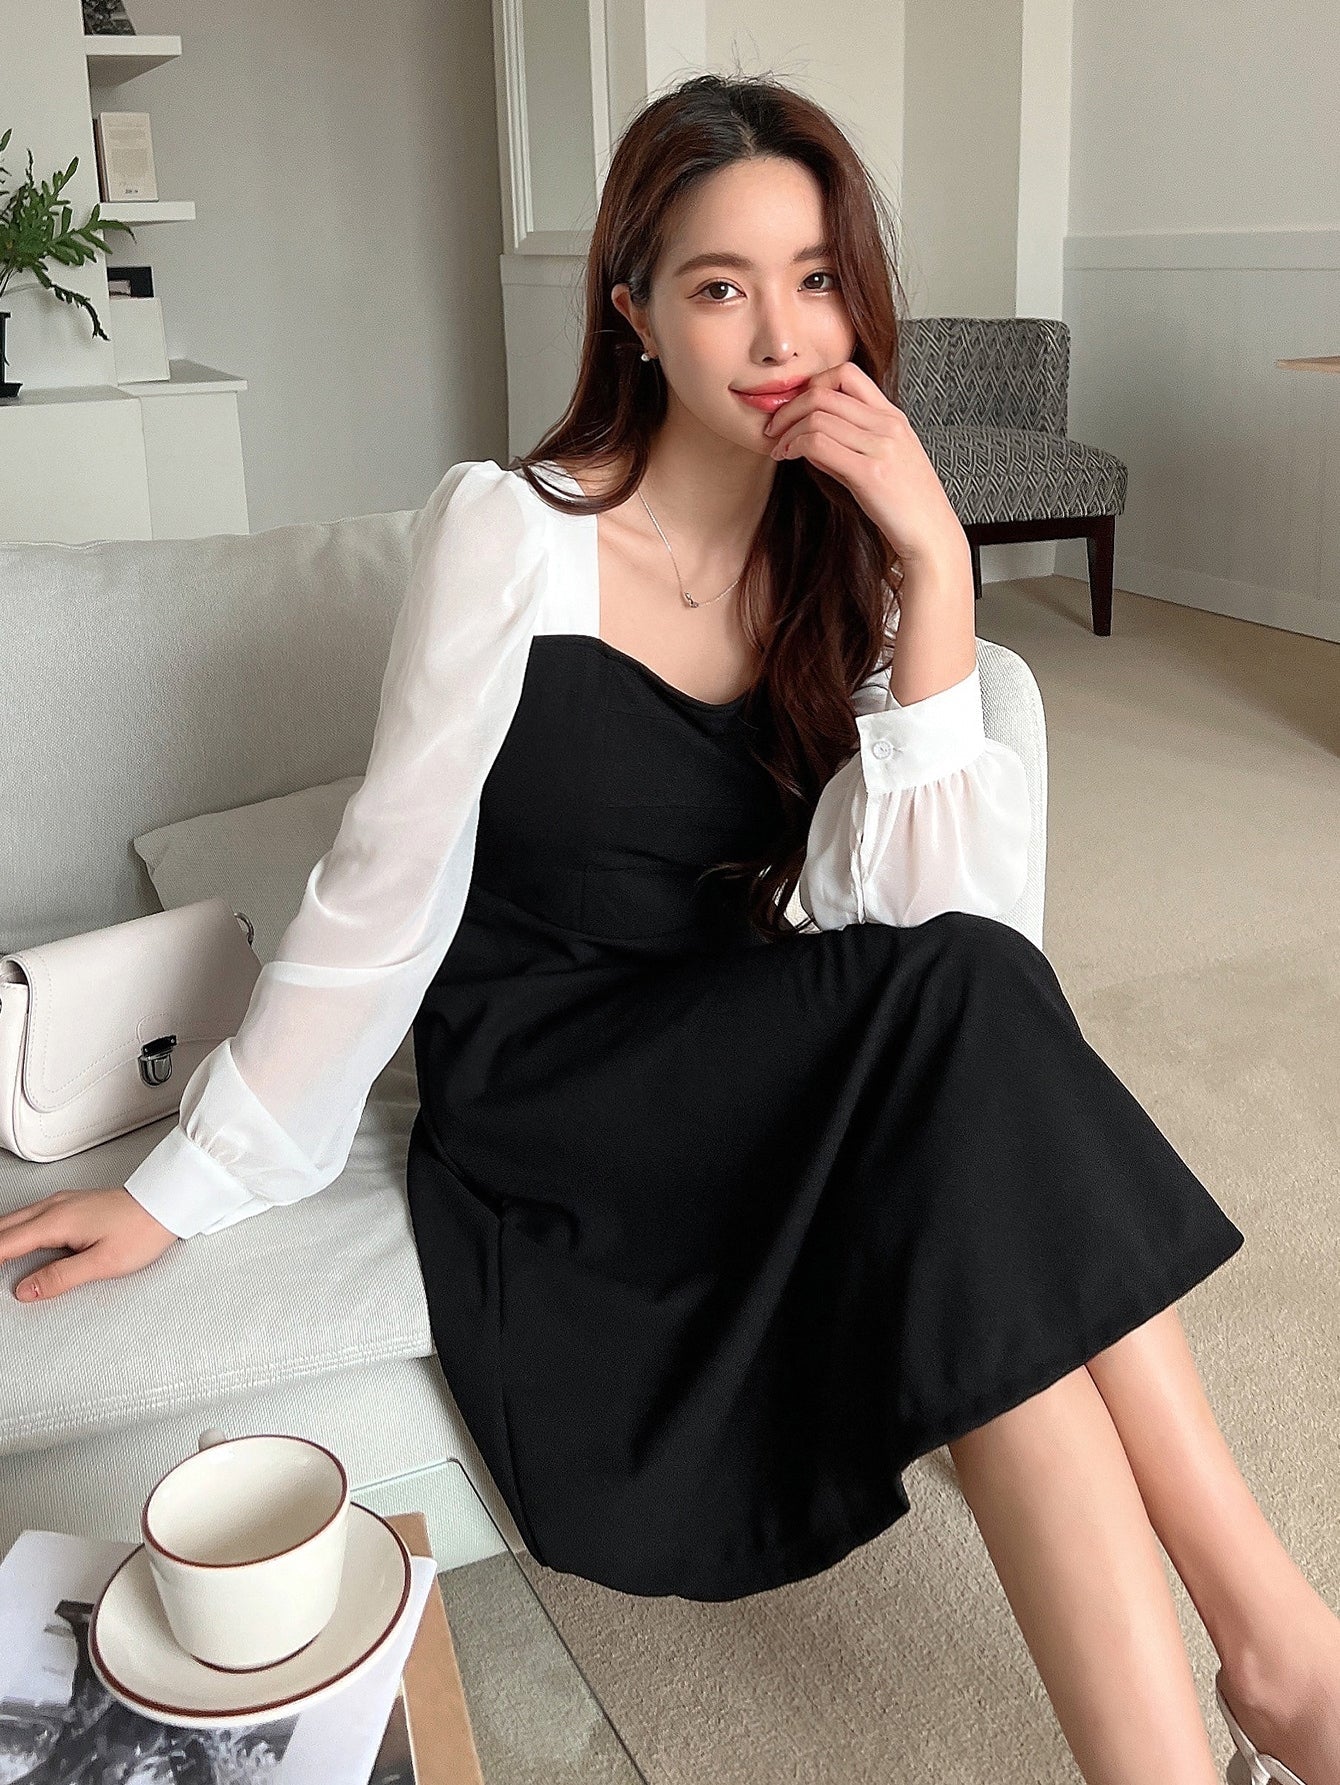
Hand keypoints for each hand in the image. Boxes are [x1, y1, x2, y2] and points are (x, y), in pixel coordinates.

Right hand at [0, 1188, 179, 1300]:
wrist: (165, 1204)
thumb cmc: (142, 1230)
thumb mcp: (103, 1263)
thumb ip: (61, 1277)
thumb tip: (27, 1289)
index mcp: (57, 1221)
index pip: (5, 1242)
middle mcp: (55, 1207)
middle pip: (3, 1227)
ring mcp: (61, 1202)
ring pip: (14, 1219)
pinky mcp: (69, 1204)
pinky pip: (28, 1215)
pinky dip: (12, 1230)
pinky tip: (12, 1241)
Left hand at [762, 359, 967, 568]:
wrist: (932, 534)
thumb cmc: (906, 503)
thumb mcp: (885, 461)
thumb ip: (851, 442)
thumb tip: (810, 436)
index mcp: (893, 416)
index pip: (847, 373)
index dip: (812, 386)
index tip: (797, 411)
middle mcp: (887, 424)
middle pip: (823, 392)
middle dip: (789, 408)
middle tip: (774, 429)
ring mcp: (880, 447)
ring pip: (817, 417)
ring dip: (787, 431)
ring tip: (780, 449)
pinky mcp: (870, 473)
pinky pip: (819, 444)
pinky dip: (795, 447)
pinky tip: (789, 458)